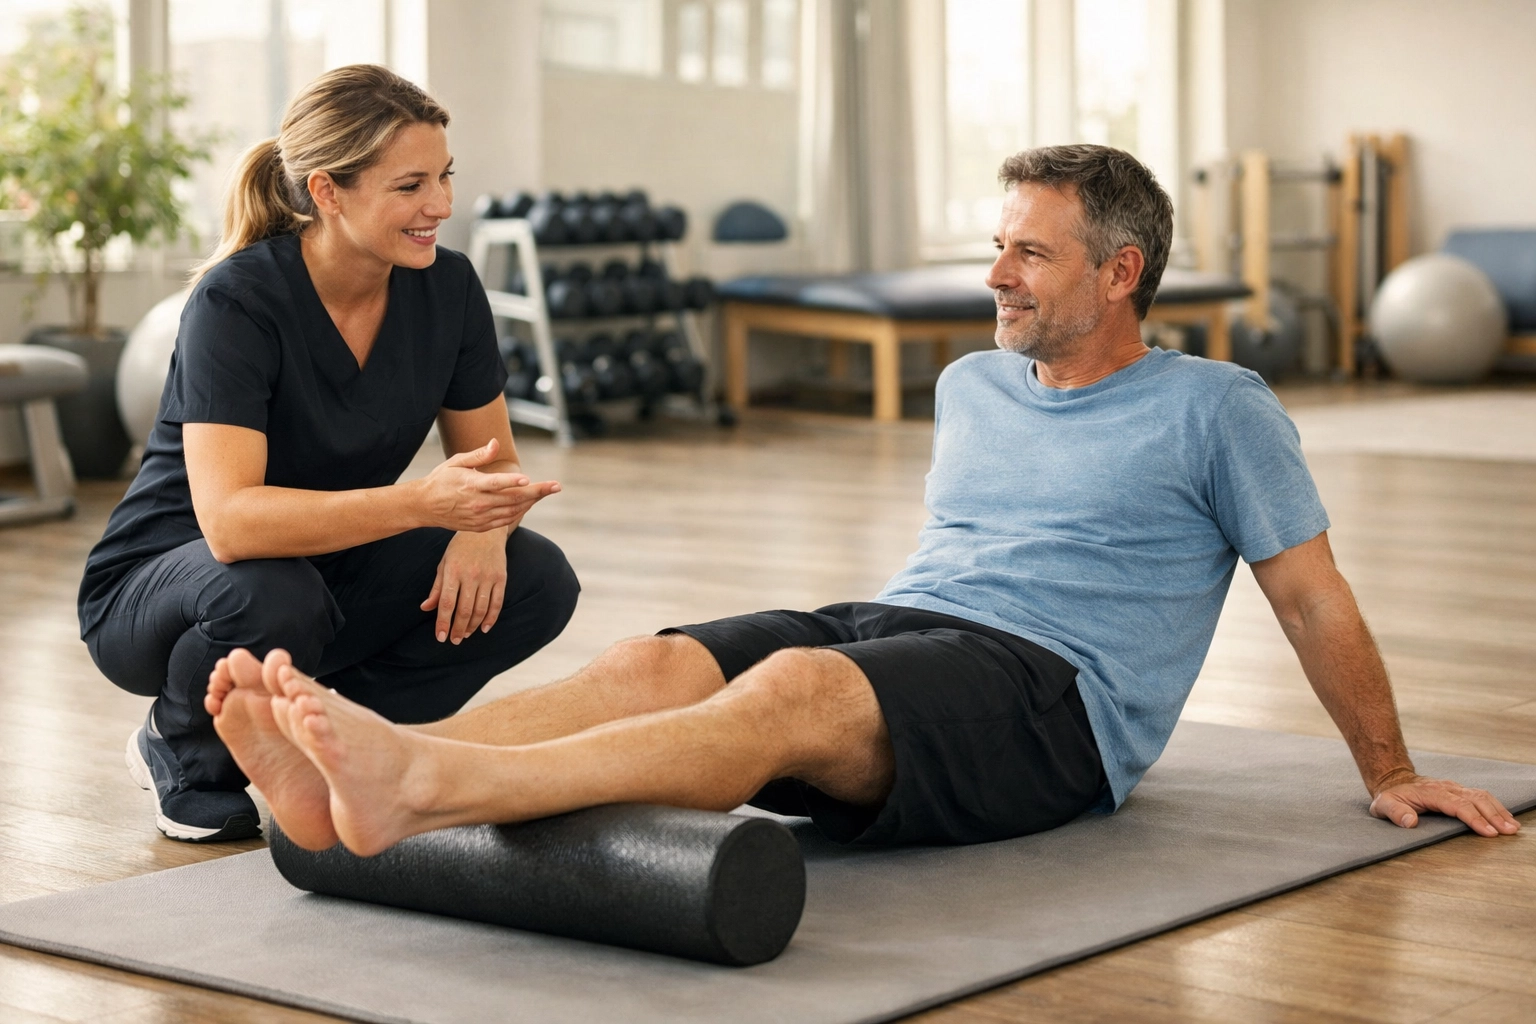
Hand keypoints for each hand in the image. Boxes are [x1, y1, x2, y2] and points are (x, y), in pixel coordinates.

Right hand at [416, 438, 559, 532]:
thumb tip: (495, 443)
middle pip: (512, 498)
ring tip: (546, 492)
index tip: (528, 478)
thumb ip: (478, 454)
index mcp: (472, 485)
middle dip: (537, 492)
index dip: (512, 481)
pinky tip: (529, 504)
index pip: (496, 483)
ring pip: (512, 511)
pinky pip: (505, 521)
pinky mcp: (480, 526)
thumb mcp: (456, 462)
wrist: (423, 506)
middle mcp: (477, 503)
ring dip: (531, 502)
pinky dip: (519, 512)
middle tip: (556, 486)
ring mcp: (479, 517)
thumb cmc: (441, 480)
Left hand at [421, 530, 508, 643]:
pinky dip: (491, 618)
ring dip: (472, 626)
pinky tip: (484, 628)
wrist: (486, 532)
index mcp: (453, 571)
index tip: (441, 637)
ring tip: (465, 634)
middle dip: (458, 629)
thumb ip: (437, 588)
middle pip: (465, 610)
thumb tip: (426, 608)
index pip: (447, 603)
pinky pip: (497, 603)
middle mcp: (471, 575)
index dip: (443, 622)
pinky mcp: (501, 577)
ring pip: (481, 609)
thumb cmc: (460, 548)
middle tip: (454, 640)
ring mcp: (488, 577)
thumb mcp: (444, 564)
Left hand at [1369, 772, 1520, 836]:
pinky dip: (1496, 807)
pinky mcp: (1460, 791)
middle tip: (1508, 832)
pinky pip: (1481, 796)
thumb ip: (1395, 812)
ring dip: (1498, 811)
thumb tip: (1410, 822)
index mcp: (1431, 792)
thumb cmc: (1390, 796)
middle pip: (1475, 799)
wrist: (1394, 780)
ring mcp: (1455, 788)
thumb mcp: (1383, 805)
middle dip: (1493, 815)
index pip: (1457, 805)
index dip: (1473, 818)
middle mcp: (1447, 788)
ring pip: (1481, 796)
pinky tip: (1506, 818)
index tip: (1488, 832)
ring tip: (1512, 827)